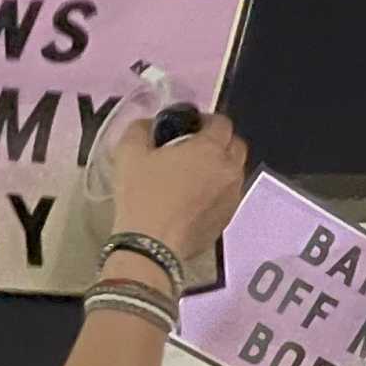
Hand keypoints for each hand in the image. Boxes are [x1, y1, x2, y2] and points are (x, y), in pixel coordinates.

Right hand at [108, 111, 247, 259]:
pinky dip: (218, 190)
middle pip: (236, 146)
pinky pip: (229, 195)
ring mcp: (233, 196)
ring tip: (194, 174)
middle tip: (194, 147)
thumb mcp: (129, 152)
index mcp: (210, 149)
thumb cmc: (142, 194)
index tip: (188, 127)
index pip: (222, 123)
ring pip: (235, 172)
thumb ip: (141, 129)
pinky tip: (195, 198)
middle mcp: (229, 170)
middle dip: (219, 141)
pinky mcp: (228, 218)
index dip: (206, 120)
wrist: (151, 245)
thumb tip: (148, 124)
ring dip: (220, 167)